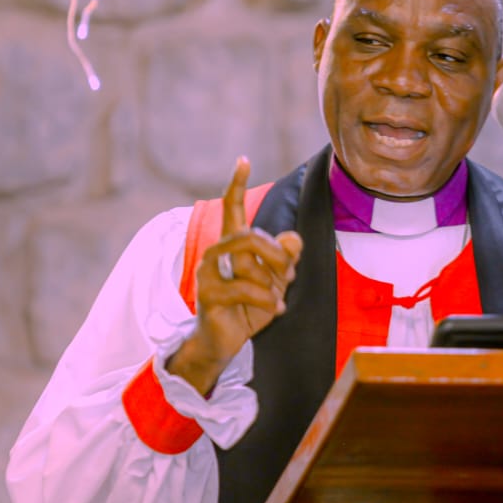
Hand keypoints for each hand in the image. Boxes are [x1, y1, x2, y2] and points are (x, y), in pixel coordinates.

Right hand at [167, 157, 303, 394]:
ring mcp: (208, 274)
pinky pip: (246, 288)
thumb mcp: (275, 281)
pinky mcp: (209, 296)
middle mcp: (215, 254)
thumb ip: (286, 257)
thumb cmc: (248, 307)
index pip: (232, 208)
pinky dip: (267, 300)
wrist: (223, 342)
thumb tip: (294, 237)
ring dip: (272, 281)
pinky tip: (274, 311)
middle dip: (277, 253)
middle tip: (289, 275)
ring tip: (277, 297)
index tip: (244, 159)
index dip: (237, 184)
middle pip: (249, 234)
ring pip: (248, 262)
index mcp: (231, 245)